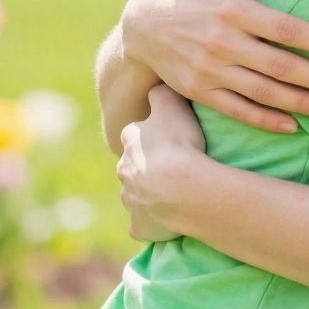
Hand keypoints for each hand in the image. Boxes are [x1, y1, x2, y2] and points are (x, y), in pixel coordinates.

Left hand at [117, 84, 208, 241]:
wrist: (185, 188)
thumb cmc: (180, 144)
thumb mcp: (172, 104)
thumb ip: (162, 92)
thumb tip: (157, 82)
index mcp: (130, 142)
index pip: (136, 136)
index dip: (153, 138)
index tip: (170, 141)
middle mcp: (124, 171)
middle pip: (133, 168)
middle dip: (147, 169)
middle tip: (173, 170)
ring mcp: (130, 201)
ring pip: (136, 196)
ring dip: (149, 196)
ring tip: (175, 196)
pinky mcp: (139, 226)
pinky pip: (143, 225)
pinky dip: (152, 224)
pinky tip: (167, 222)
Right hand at [121, 0, 308, 133]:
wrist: (144, 25)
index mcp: (234, 10)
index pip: (285, 28)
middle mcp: (222, 42)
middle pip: (279, 65)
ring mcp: (210, 70)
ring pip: (262, 92)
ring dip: (300, 103)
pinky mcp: (200, 91)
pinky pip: (238, 111)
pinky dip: (266, 120)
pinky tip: (292, 125)